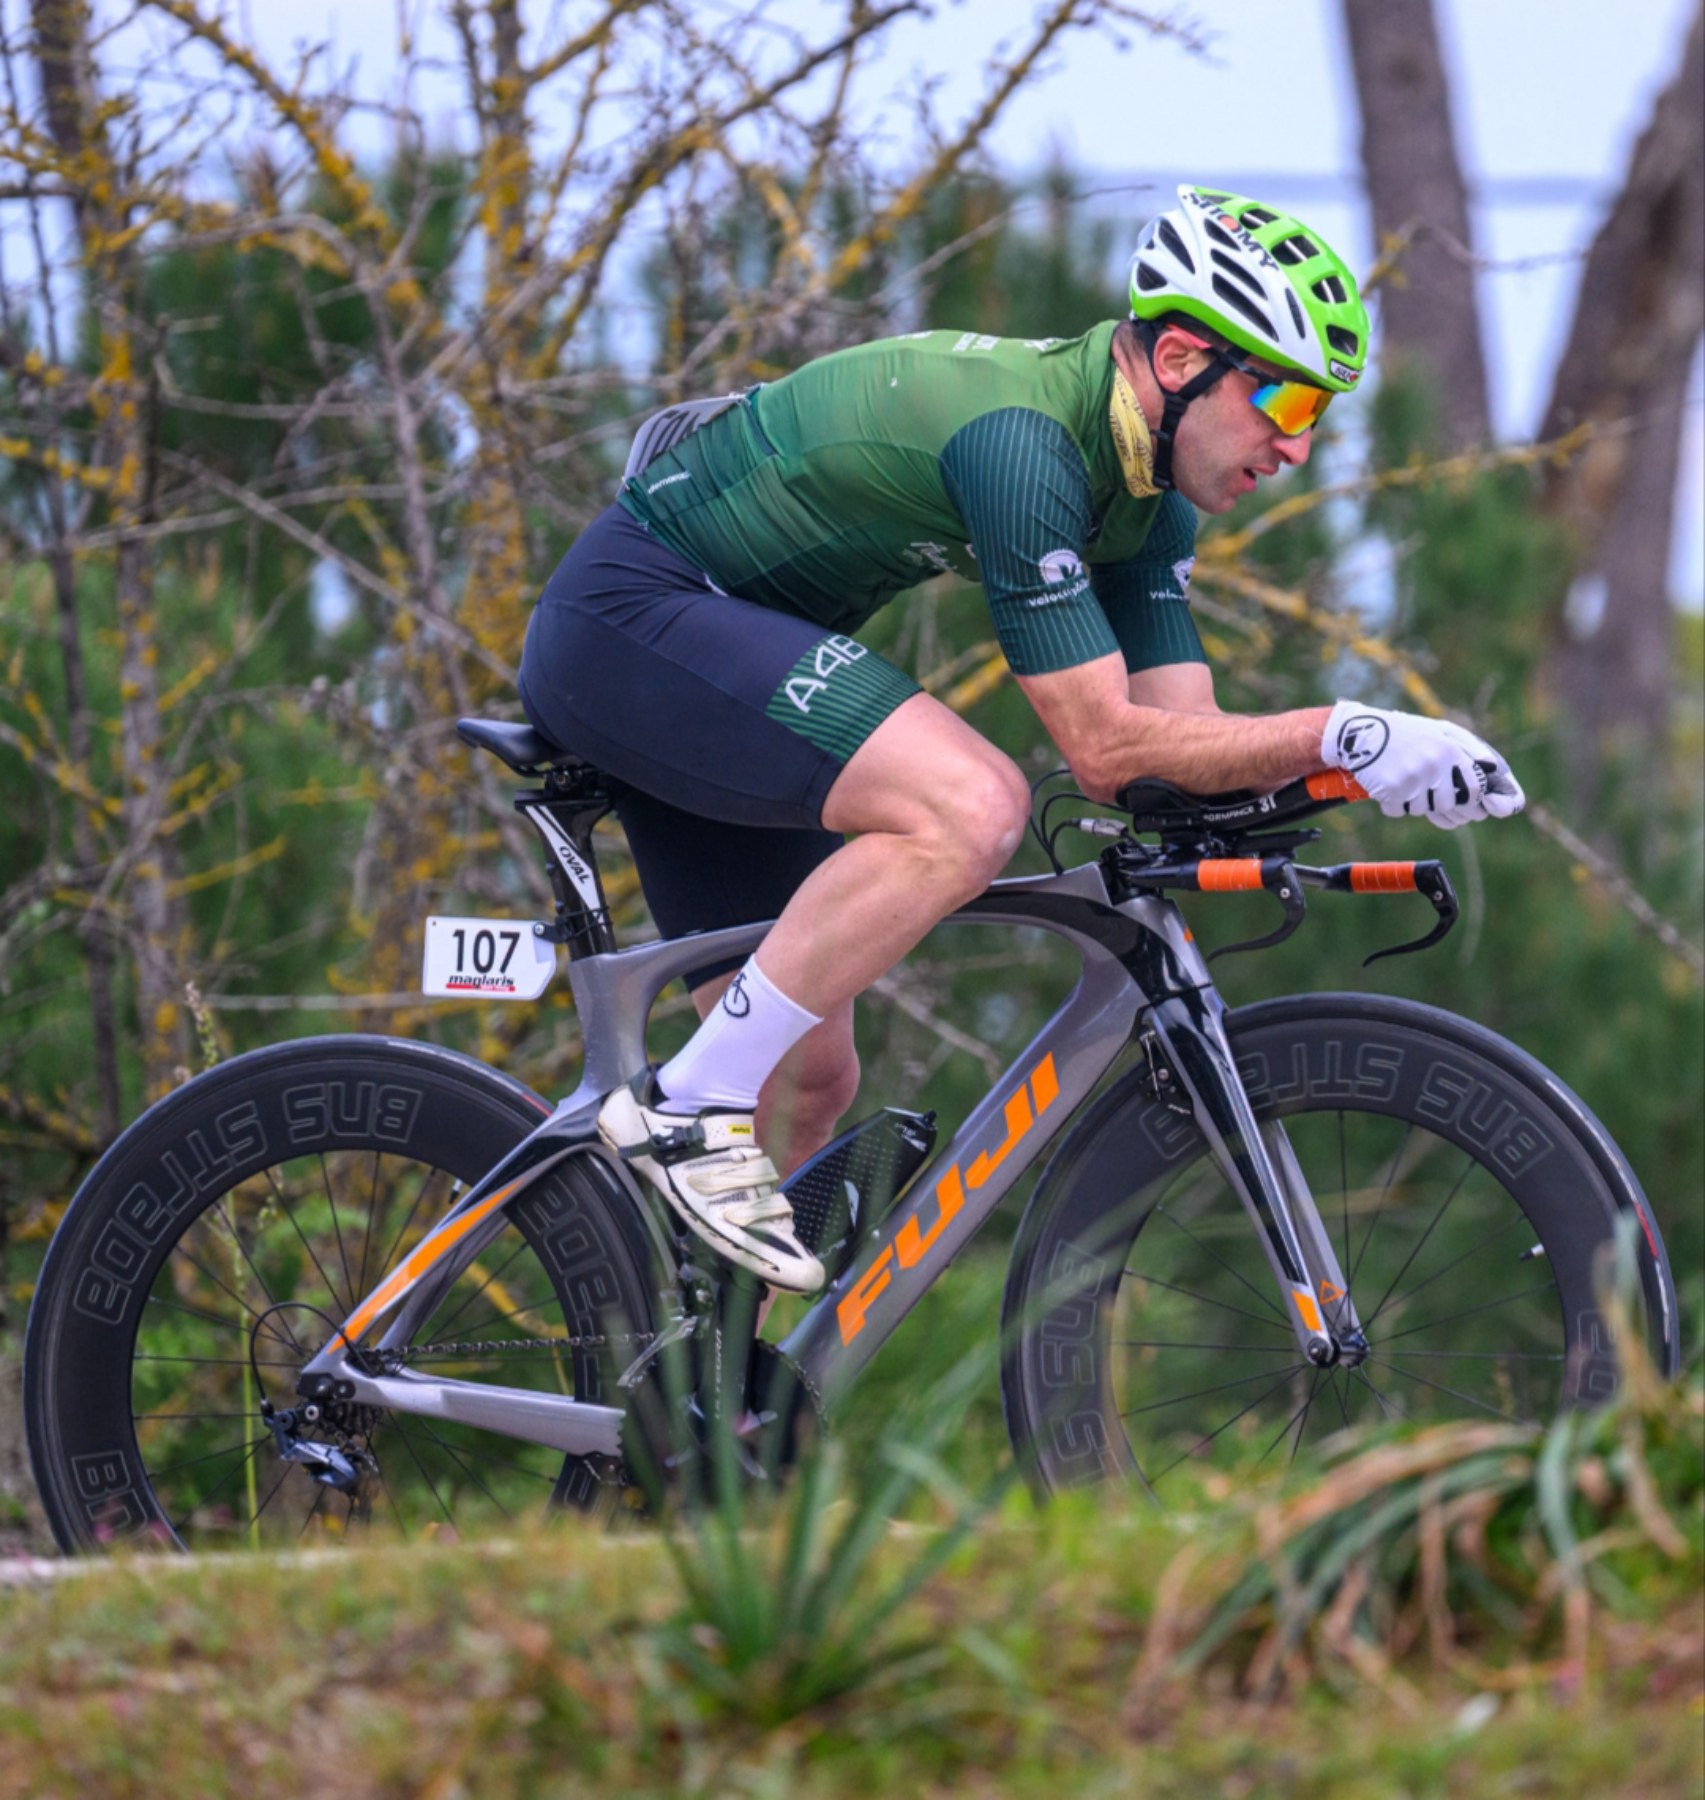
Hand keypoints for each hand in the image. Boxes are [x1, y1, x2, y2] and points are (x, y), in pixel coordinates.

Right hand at [1321, 701, 1524, 828]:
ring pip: (1421, 810)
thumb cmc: (1404, 733)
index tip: (1459, 801)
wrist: (1361, 731)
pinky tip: (1385, 783)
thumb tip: (1492, 766)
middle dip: (1436, 801)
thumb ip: (1468, 746)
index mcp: (1450, 751)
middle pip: (1447, 804)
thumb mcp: (1439, 730)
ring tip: (1400, 779)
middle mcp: (1435, 765)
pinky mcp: (1391, 790)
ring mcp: (1413, 779)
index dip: (1469, 801)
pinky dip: (1390, 803)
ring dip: (1411, 801)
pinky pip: (1397, 811)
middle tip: (1421, 787)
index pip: (1473, 790)